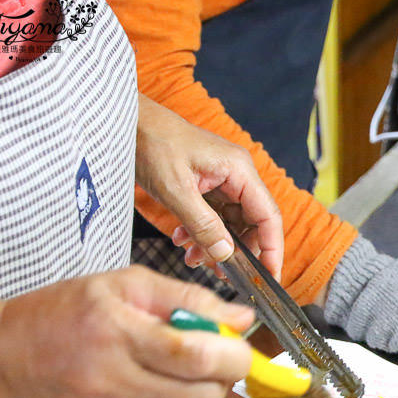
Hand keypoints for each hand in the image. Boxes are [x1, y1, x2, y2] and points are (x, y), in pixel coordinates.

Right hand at [0, 266, 253, 397]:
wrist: (12, 356)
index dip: (231, 355)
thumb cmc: (71, 312)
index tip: (240, 347)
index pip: (193, 355)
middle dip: (226, 377)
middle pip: (200, 395)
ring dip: (207, 396)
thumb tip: (242, 319)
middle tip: (219, 359)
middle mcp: (110, 379)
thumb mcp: (128, 284)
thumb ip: (190, 298)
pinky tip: (166, 390)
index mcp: (117, 331)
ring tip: (192, 373)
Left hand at [134, 94, 283, 278]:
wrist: (125, 122)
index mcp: (239, 171)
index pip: (268, 216)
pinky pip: (214, 216)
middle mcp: (236, 175)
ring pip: (231, 223)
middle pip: (252, 223)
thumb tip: (226, 255)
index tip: (269, 275)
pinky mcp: (206, 185)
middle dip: (237, 251)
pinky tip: (183, 240)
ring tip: (194, 258)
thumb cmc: (151, 142)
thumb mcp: (176, 190)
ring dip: (215, 244)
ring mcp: (222, 180)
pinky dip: (201, 233)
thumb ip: (204, 225)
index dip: (272, 249)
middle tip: (221, 273)